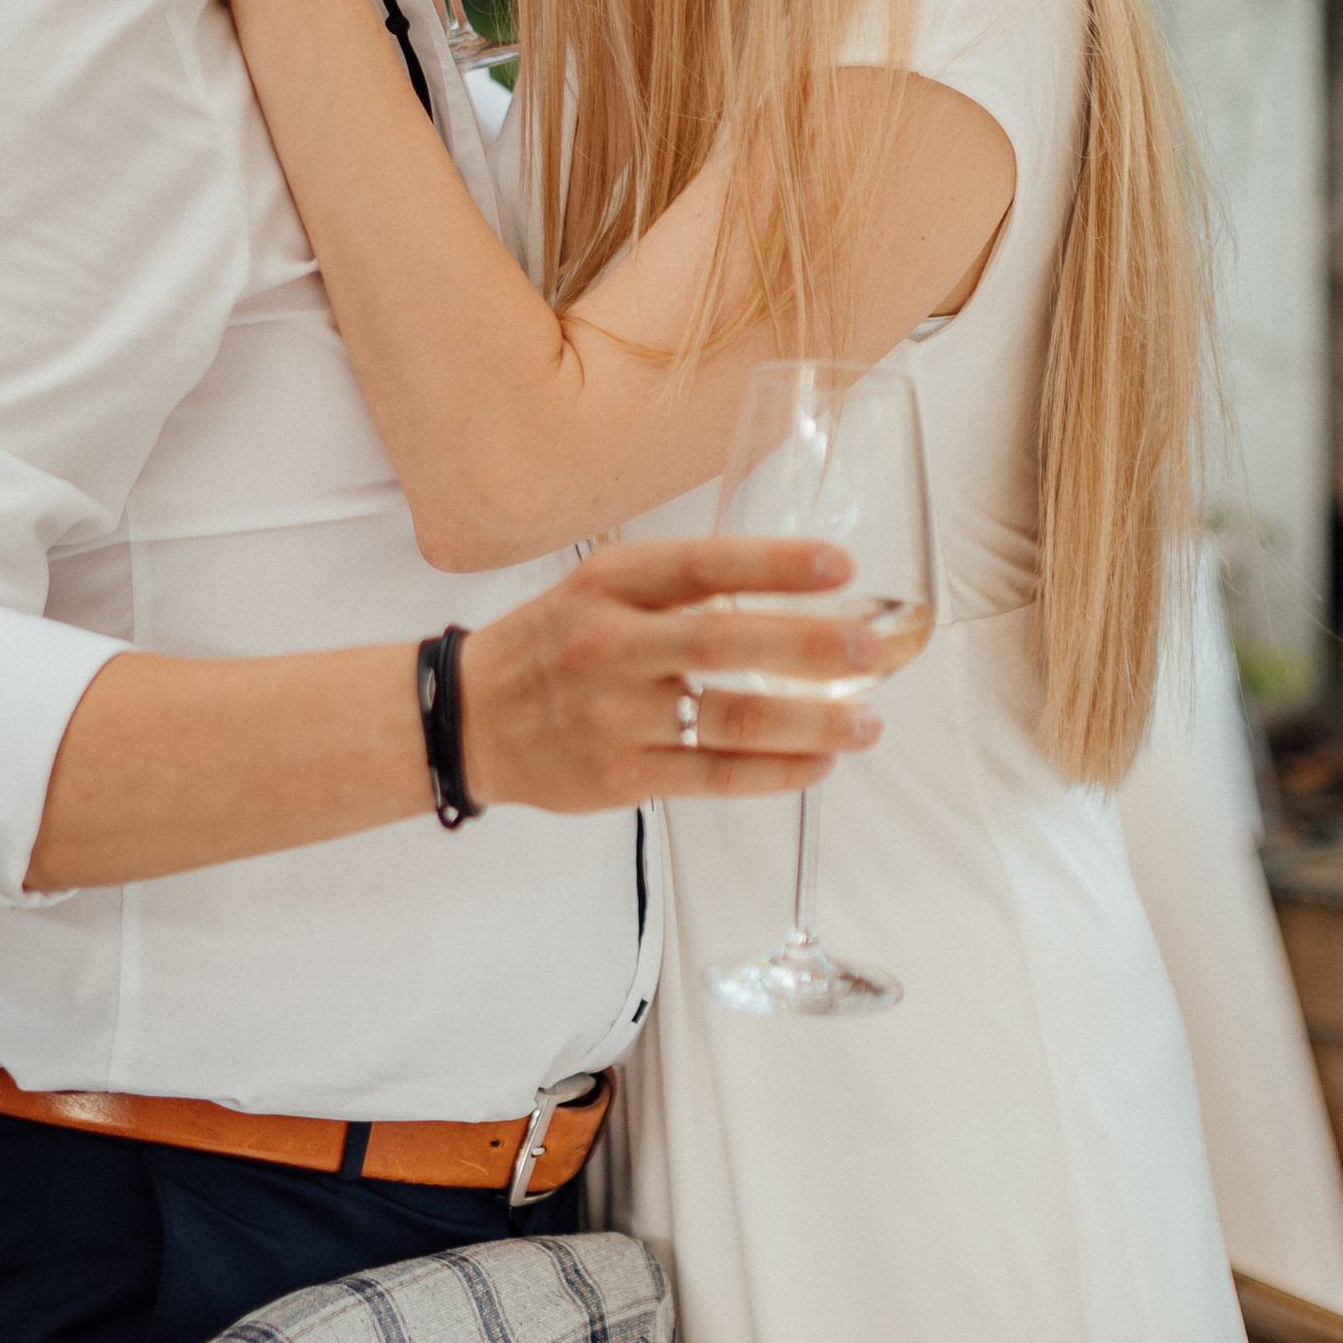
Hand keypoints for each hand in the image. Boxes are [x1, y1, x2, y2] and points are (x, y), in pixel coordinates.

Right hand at [460, 535, 884, 808]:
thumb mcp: (598, 590)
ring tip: (868, 721)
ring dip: (813, 722)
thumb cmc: (552, 646)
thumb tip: (789, 589)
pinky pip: (716, 778)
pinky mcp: (622, 778)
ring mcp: (617, 717)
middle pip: (724, 643)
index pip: (701, 566)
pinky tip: (819, 762)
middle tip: (872, 647)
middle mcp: (612, 646)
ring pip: (732, 721)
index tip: (839, 566)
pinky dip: (778, 772)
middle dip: (810, 646)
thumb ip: (678, 587)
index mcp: (609, 586)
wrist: (470, 718)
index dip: (774, 564)